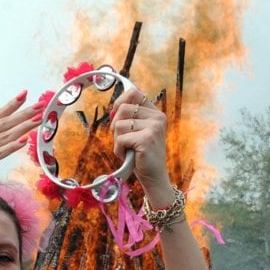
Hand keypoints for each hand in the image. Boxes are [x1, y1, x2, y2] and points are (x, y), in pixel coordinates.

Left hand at [109, 87, 172, 201]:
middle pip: (123, 108)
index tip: (116, 114)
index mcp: (156, 113)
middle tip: (122, 139)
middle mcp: (157, 118)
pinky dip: (119, 150)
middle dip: (115, 125)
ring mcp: (153, 128)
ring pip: (119, 124)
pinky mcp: (146, 139)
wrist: (154, 177)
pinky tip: (128, 156)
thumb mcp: (137, 133)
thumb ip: (129, 119)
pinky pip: (120, 139)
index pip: (135, 93)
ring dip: (117, 140)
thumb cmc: (142, 155)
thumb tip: (112, 110)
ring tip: (128, 149)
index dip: (120, 101)